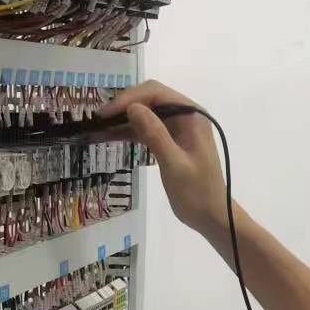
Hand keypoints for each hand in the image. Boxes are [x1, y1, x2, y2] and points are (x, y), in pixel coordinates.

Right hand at [99, 80, 226, 234]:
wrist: (211, 216)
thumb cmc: (197, 192)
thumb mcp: (174, 164)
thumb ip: (155, 134)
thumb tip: (133, 107)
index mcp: (192, 115)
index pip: (156, 93)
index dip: (129, 99)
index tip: (106, 114)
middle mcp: (186, 115)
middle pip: (150, 99)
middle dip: (124, 106)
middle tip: (98, 120)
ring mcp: (179, 127)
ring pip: (146, 113)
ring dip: (123, 119)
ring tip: (98, 127)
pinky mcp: (171, 140)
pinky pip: (147, 129)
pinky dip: (129, 131)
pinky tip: (109, 136)